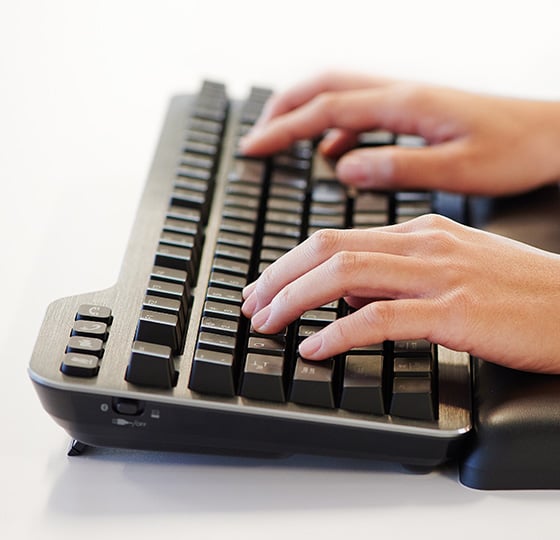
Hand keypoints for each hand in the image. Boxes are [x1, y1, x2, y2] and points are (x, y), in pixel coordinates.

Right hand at [240, 71, 559, 195]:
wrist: (553, 133)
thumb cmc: (515, 151)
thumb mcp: (457, 168)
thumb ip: (397, 167)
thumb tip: (343, 169)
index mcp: (404, 105)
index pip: (326, 110)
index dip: (284, 130)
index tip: (253, 148)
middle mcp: (400, 93)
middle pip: (324, 87)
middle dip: (283, 110)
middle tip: (257, 139)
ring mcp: (406, 100)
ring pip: (340, 96)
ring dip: (305, 116)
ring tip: (282, 144)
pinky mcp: (414, 113)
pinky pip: (362, 115)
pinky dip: (336, 133)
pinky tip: (334, 158)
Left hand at [242, 214, 559, 373]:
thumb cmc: (519, 290)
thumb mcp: (452, 267)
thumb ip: (399, 274)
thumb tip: (351, 295)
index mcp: (419, 231)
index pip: (336, 237)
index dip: (290, 263)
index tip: (265, 285)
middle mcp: (422, 244)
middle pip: (327, 249)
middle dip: (278, 277)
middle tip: (251, 303)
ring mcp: (437, 275)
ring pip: (344, 275)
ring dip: (294, 299)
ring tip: (267, 323)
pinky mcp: (454, 312)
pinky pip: (380, 318)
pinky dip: (338, 333)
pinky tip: (314, 348)